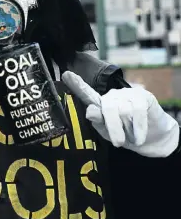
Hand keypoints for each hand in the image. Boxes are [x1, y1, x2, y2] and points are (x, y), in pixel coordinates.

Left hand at [62, 71, 179, 157]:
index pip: (87, 93)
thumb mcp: (109, 133)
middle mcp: (112, 96)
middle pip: (108, 108)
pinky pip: (138, 111)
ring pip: (124, 111)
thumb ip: (99, 122)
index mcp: (100, 104)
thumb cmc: (126, 134)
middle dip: (113, 128)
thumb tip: (90, 110)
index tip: (66, 75)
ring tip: (132, 136)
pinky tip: (139, 137)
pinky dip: (139, 128)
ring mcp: (127, 94)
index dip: (77, 84)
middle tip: (118, 143)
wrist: (153, 138)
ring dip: (129, 130)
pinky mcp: (143, 97)